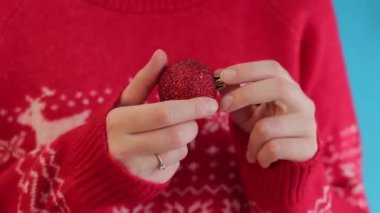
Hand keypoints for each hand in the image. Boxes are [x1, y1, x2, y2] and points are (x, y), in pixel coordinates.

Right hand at [106, 50, 217, 182]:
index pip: (164, 113)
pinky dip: (176, 155)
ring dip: (184, 140)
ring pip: (179, 152)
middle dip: (192, 125)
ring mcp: (137, 168)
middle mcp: (126, 147)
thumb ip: (144, 79)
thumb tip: (162, 53)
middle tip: (190, 119)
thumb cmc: (113, 126)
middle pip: (177, 135)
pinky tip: (160, 151)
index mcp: (119, 121)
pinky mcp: (147, 182)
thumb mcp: (124, 102)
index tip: (211, 102)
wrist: (94, 165)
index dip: (192, 107)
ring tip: (167, 134)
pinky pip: (175, 165)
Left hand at [218, 60, 316, 167]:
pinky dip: (260, 156)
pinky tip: (260, 159)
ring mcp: (308, 124)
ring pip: (268, 127)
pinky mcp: (309, 146)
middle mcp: (303, 102)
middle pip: (278, 87)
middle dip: (245, 94)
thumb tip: (218, 74)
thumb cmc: (263, 128)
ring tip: (249, 150)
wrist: (286, 160)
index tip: (221, 76)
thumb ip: (233, 93)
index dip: (247, 69)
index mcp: (288, 87)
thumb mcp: (245, 110)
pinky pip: (274, 149)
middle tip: (223, 106)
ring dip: (250, 141)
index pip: (272, 68)